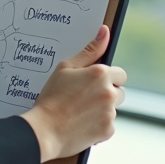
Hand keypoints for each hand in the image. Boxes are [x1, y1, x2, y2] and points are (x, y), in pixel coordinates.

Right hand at [21, 25, 126, 161]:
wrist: (45, 130)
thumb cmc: (52, 98)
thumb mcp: (65, 68)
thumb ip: (89, 51)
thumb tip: (105, 32)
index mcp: (101, 74)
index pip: (119, 74)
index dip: (107, 77)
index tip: (93, 83)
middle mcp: (109, 93)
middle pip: (119, 92)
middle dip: (106, 93)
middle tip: (85, 98)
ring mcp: (110, 113)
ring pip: (112, 109)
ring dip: (102, 109)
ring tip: (80, 111)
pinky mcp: (108, 131)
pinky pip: (108, 125)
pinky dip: (98, 125)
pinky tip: (82, 124)